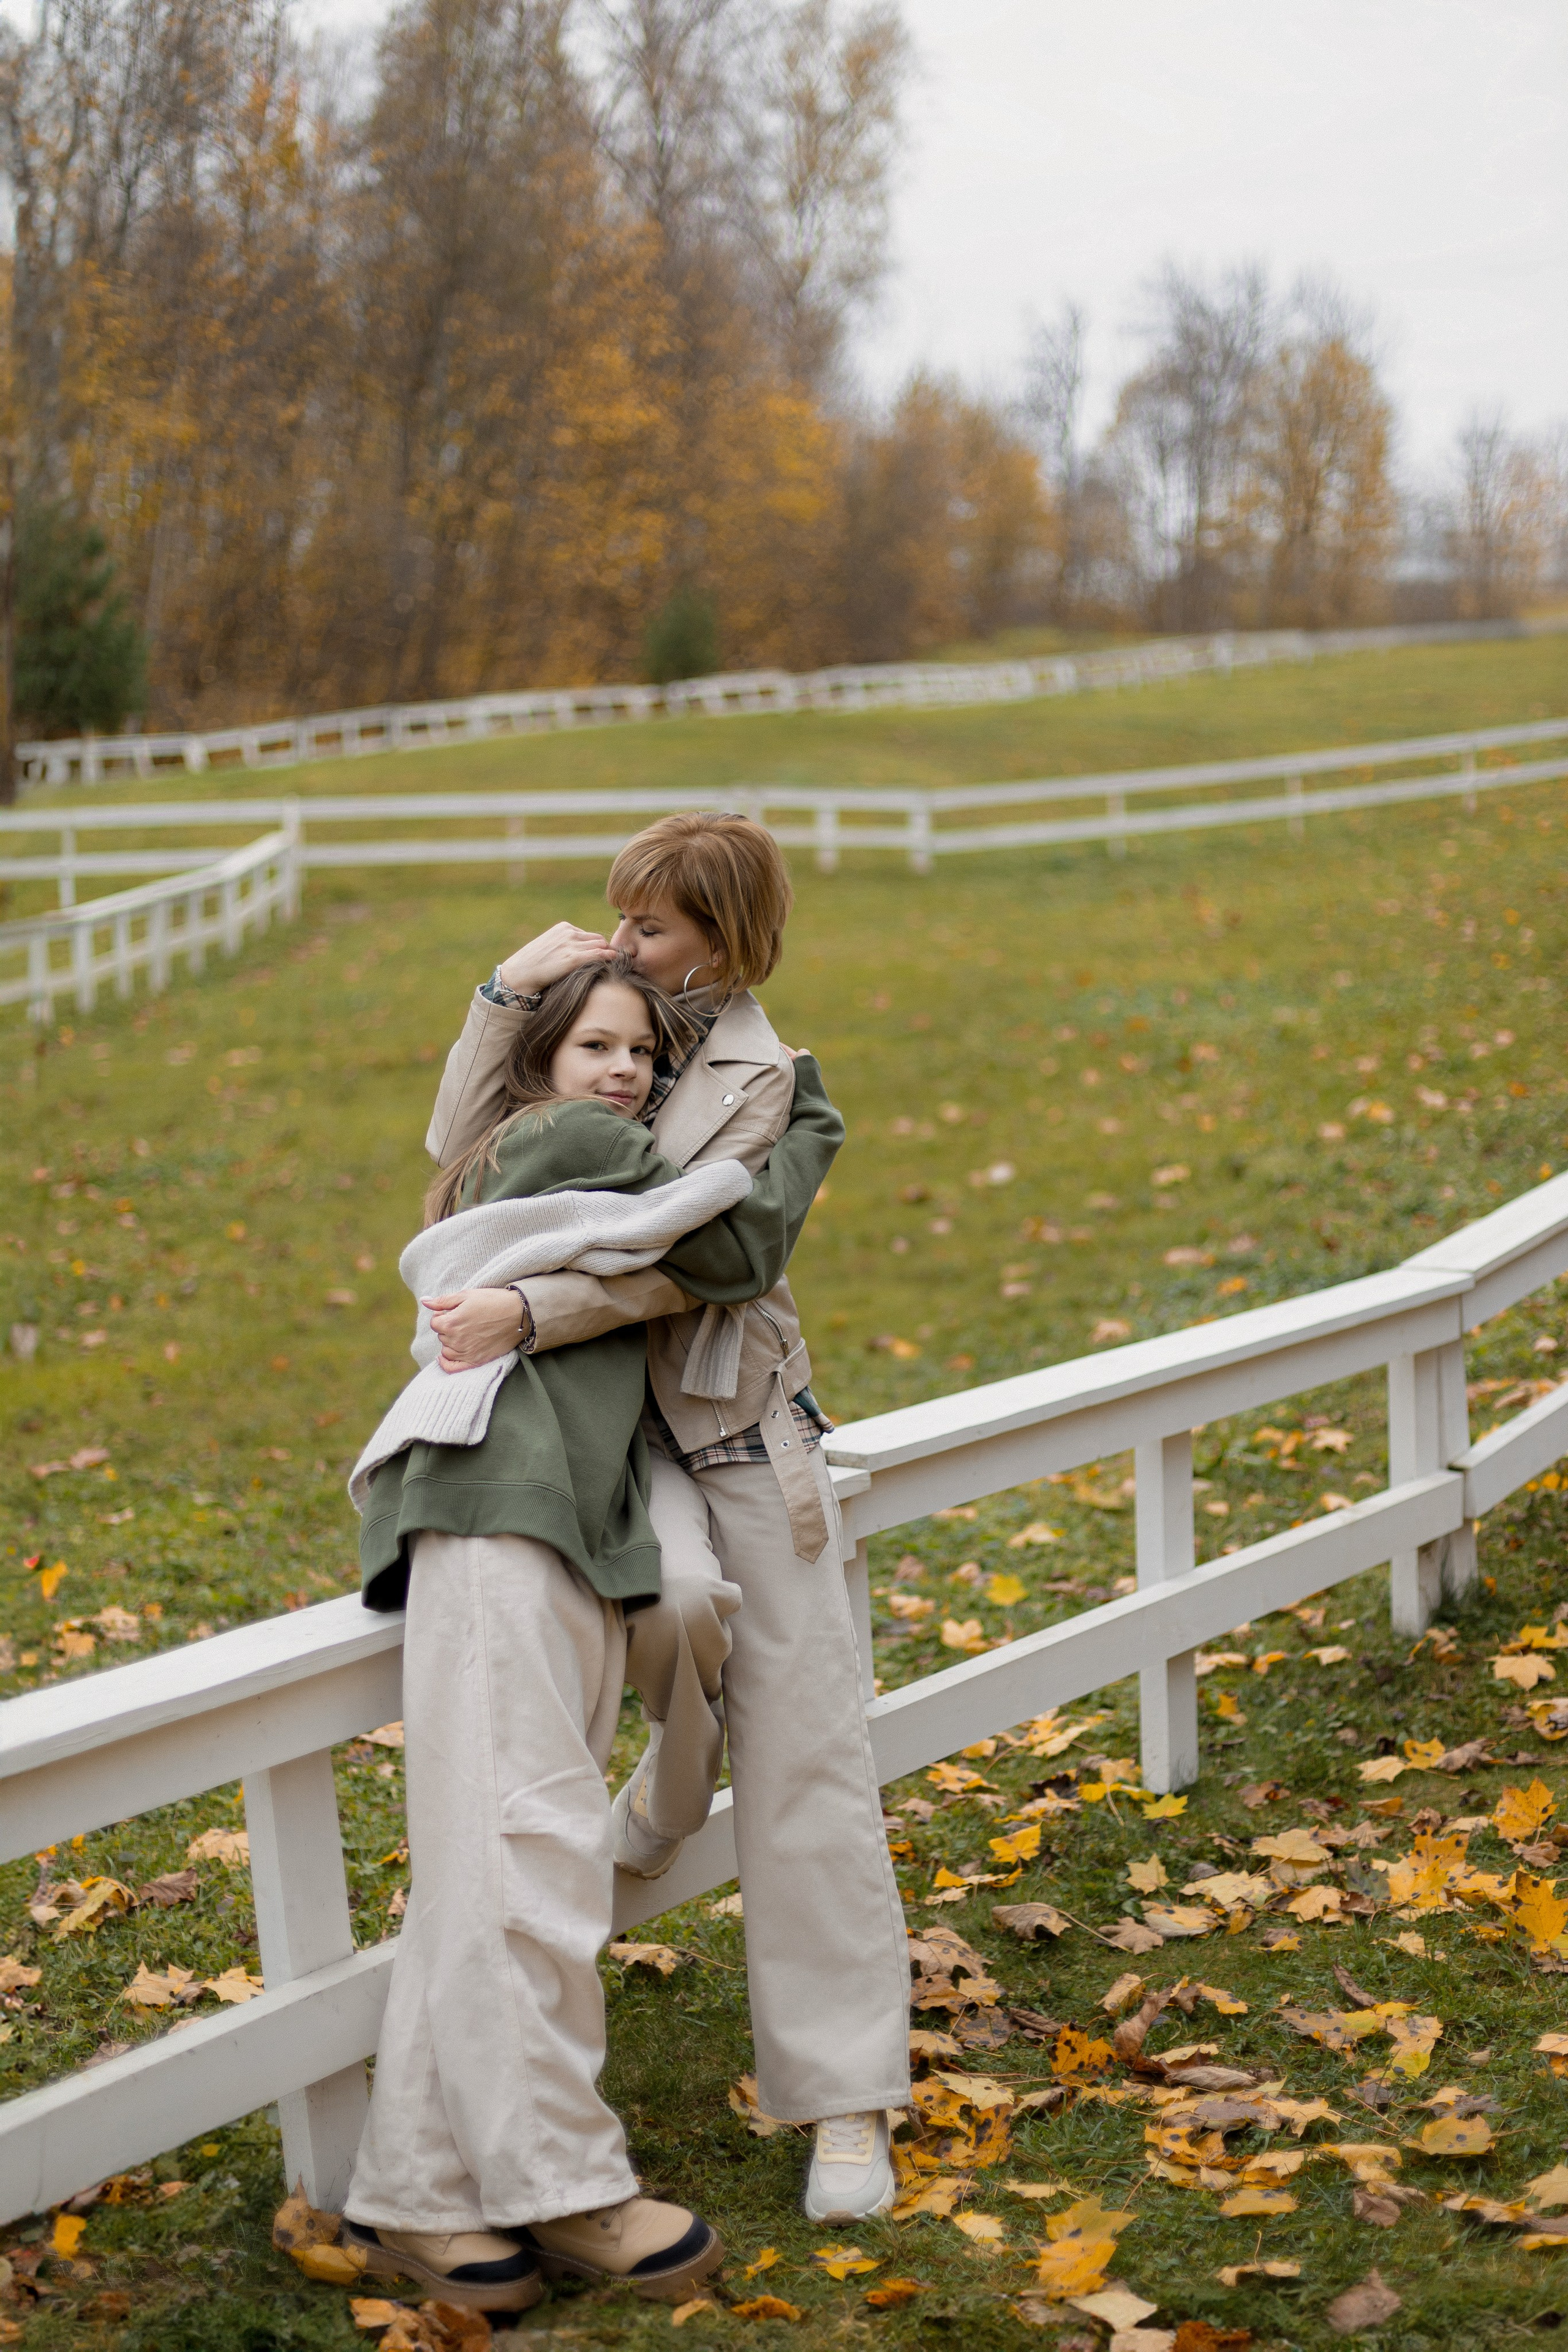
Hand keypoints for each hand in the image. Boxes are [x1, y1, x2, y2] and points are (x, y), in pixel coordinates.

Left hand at [423, 1288, 525, 1371]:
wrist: (519, 1314)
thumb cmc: (493, 1301)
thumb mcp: (466, 1295)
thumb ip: (443, 1301)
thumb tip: (424, 1301)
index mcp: (451, 1323)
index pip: (435, 1322)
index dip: (443, 1315)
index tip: (454, 1312)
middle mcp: (456, 1340)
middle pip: (441, 1336)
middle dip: (448, 1328)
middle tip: (464, 1320)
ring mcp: (466, 1353)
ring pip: (446, 1350)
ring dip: (450, 1342)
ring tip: (464, 1333)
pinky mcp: (476, 1361)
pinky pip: (452, 1368)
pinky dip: (446, 1364)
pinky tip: (444, 1357)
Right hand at [497, 922, 614, 996]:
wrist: (520, 973)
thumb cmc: (533, 964)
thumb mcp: (549, 947)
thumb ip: (564, 945)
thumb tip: (579, 954)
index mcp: (563, 928)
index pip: (588, 935)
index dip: (595, 947)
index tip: (599, 956)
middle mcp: (569, 933)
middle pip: (597, 939)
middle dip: (603, 949)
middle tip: (610, 960)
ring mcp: (571, 944)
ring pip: (600, 945)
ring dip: (607, 954)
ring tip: (614, 962)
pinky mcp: (573, 958)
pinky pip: (599, 954)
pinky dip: (609, 956)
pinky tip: (615, 960)